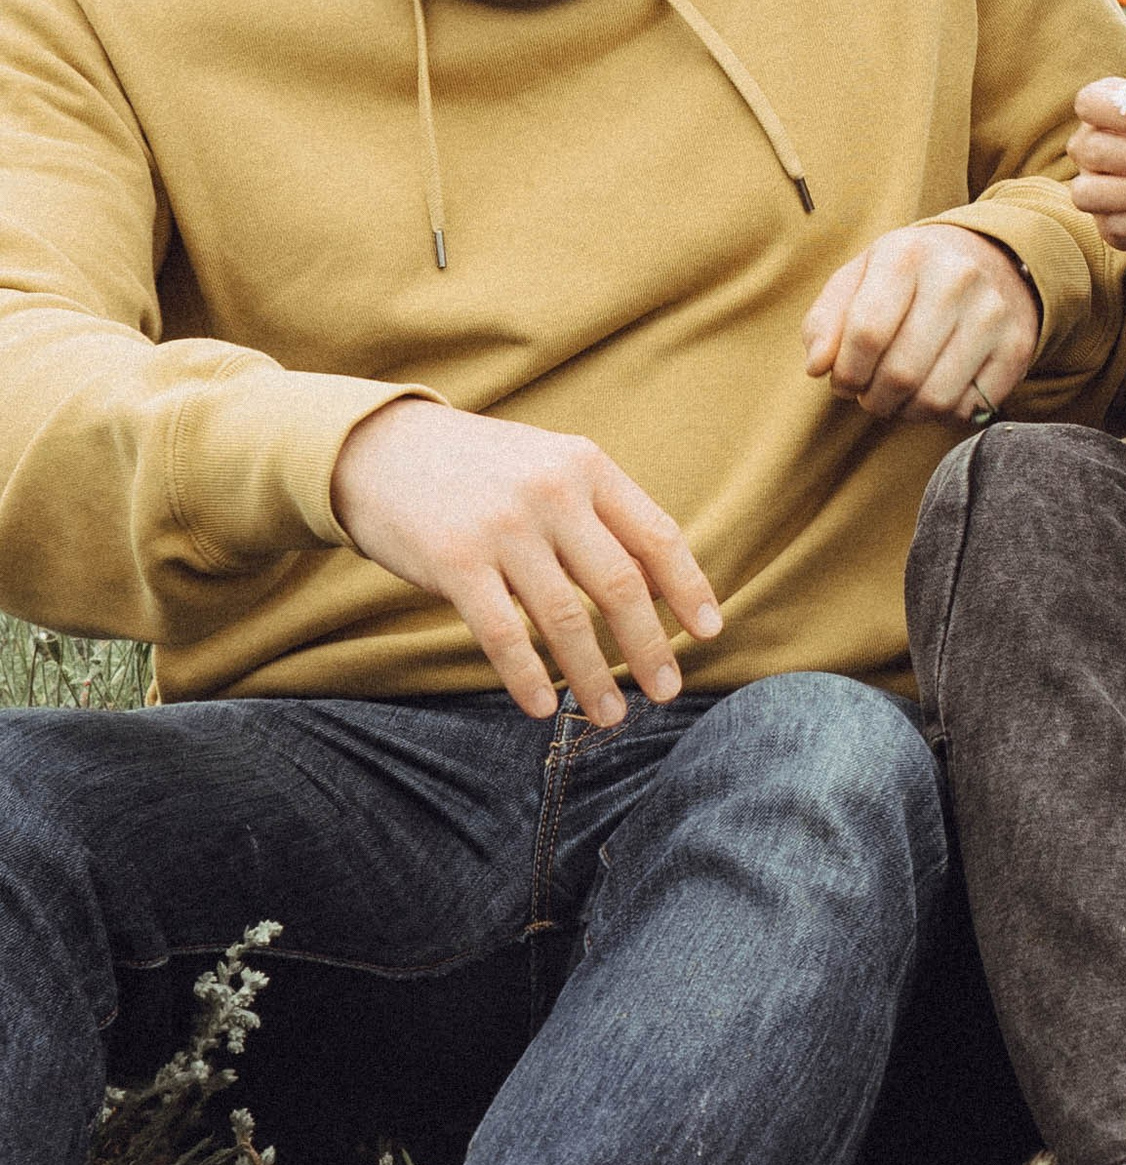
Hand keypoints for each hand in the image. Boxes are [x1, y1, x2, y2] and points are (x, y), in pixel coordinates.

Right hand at [331, 397, 721, 727]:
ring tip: (610, 716)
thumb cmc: (480, 470)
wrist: (379, 448)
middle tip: (667, 691)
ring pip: (565, 619)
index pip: (656, 535)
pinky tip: (542, 707)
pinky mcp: (454, 560)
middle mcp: (551, 492)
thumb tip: (664, 588)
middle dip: (650, 647)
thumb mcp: (549, 467)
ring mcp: (502, 527)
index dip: (689, 589)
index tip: (709, 633)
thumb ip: (603, 515)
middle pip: (620, 585)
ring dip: (593, 677)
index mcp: (586, 465)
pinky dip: (528, 677)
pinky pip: (503, 634)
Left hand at [801, 221, 1040, 422]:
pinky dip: (943, 414)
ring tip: (899, 396)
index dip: (846, 372)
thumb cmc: (910, 276)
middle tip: (869, 393)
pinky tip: (934, 390)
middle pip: (900, 373)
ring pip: (935, 398)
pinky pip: (969, 408)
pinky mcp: (1017, 347)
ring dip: (905, 411)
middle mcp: (956, 279)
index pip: (866, 333)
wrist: (991, 258)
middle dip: (873, 398)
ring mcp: (992, 314)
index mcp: (907, 255)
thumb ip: (825, 320)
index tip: (843, 380)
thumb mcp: (859, 278)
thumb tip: (818, 366)